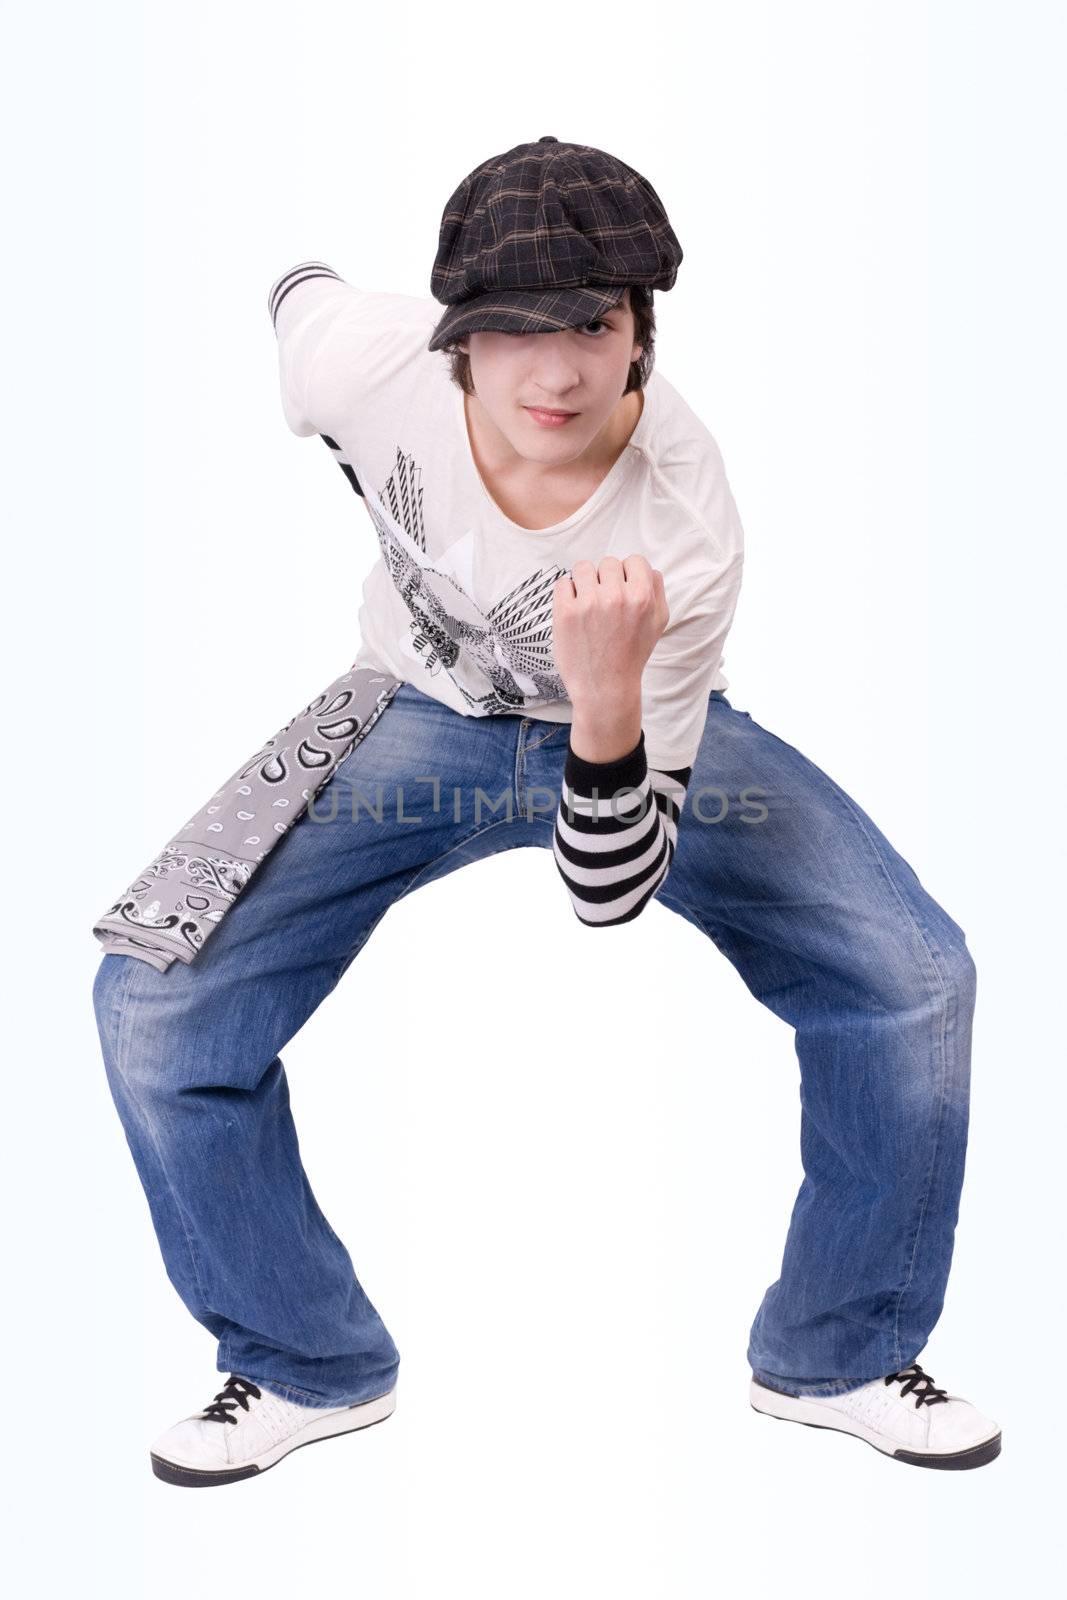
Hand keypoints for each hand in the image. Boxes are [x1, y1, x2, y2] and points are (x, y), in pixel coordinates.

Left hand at [552, 555, 669, 709]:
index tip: (623, 590)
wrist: (605, 687)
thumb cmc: (631, 655)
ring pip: (583, 568)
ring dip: (585, 582)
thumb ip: (657, 591)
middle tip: (605, 603)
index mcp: (642, 597)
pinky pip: (563, 582)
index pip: (635, 561)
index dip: (629, 574)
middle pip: (608, 563)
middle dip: (606, 579)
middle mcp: (616, 596)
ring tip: (588, 603)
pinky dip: (567, 593)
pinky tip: (575, 610)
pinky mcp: (566, 612)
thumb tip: (646, 569)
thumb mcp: (658, 623)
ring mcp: (589, 603)